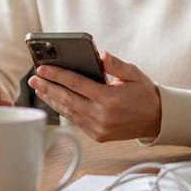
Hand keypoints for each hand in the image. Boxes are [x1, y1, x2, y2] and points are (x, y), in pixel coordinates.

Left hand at [28, 51, 161, 141]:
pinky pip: (75, 121)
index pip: (76, 84)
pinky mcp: (97, 135)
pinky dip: (63, 110)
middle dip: (47, 87)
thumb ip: (116, 65)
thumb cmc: (144, 94)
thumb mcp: (134, 74)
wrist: (157, 119)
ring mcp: (98, 128)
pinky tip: (55, 101)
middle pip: (67, 99)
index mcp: (109, 98)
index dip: (56, 75)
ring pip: (68, 112)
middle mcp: (101, 115)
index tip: (41, 69)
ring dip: (51, 99)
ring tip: (39, 88)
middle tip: (33, 79)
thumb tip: (101, 55)